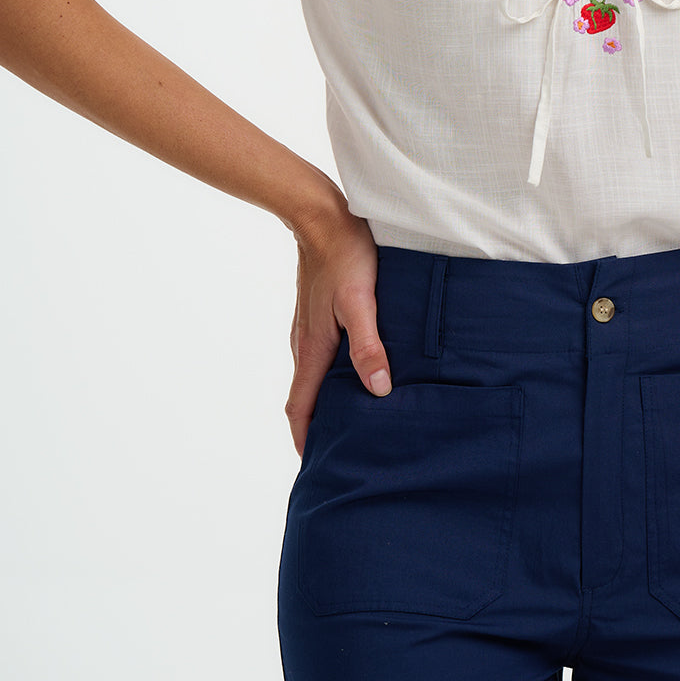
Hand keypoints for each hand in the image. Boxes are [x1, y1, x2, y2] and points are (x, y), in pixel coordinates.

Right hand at [284, 184, 391, 455]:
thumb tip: (377, 390)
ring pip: (313, 374)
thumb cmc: (345, 255)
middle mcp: (304, 342)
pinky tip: (354, 369)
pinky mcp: (318, 311)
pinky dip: (331, 373)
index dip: (305, 439)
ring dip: (325, 399)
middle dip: (317, 425)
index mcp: (312, 347)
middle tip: (340, 448)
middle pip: (305, 395)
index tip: (314, 466)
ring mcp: (309, 326)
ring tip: (351, 416)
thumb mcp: (361, 302)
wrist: (321, 215)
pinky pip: (320, 353)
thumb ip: (368, 345)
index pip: (300, 407)